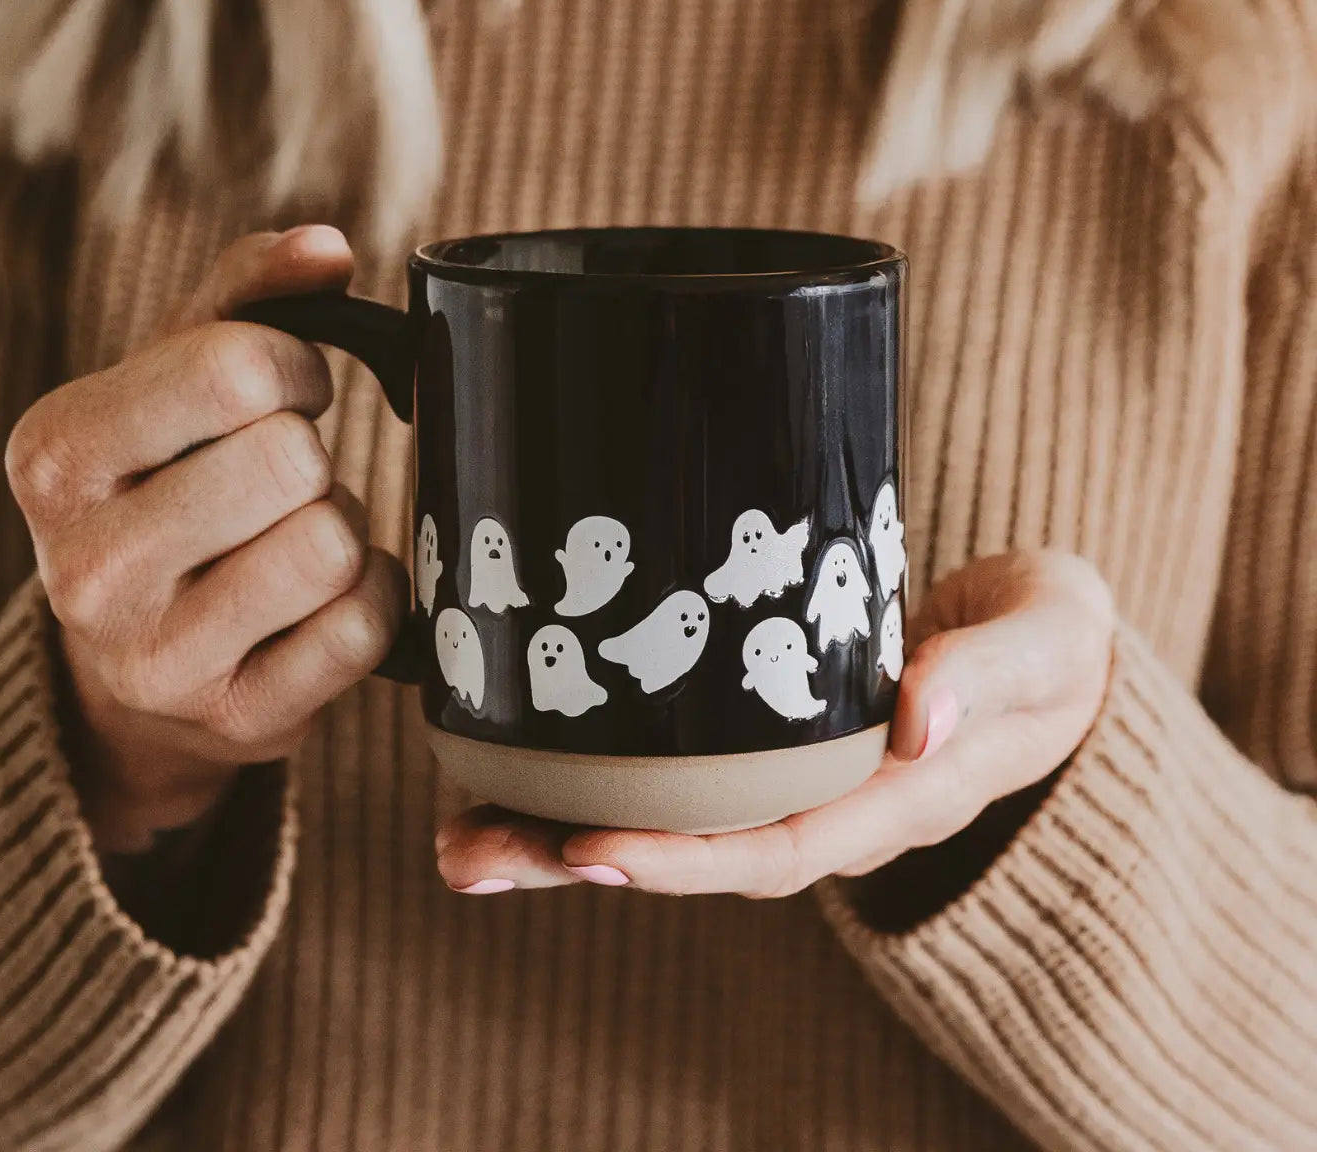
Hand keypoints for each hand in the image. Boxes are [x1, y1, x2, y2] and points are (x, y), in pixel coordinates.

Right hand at [6, 226, 408, 852]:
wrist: (136, 663)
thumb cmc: (168, 492)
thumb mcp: (172, 382)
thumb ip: (246, 296)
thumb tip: (327, 246)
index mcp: (57, 455)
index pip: (238, 369)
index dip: (293, 368)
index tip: (284, 392)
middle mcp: (85, 567)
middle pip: (293, 459)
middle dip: (310, 460)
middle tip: (278, 484)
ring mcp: (158, 659)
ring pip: (332, 544)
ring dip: (338, 528)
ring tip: (287, 542)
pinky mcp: (238, 721)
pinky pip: (365, 627)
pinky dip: (368, 599)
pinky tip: (318, 604)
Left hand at [436, 550, 1111, 896]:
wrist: (1045, 649)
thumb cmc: (1050, 644)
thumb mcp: (1049, 640)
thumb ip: (993, 674)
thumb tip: (919, 719)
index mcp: (897, 795)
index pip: (779, 847)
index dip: (684, 858)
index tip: (588, 850)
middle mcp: (831, 805)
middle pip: (693, 854)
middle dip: (579, 861)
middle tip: (466, 853)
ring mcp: (792, 779)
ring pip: (666, 825)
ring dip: (556, 835)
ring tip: (452, 832)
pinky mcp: (763, 742)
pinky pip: (672, 778)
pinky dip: (590, 782)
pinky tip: (509, 772)